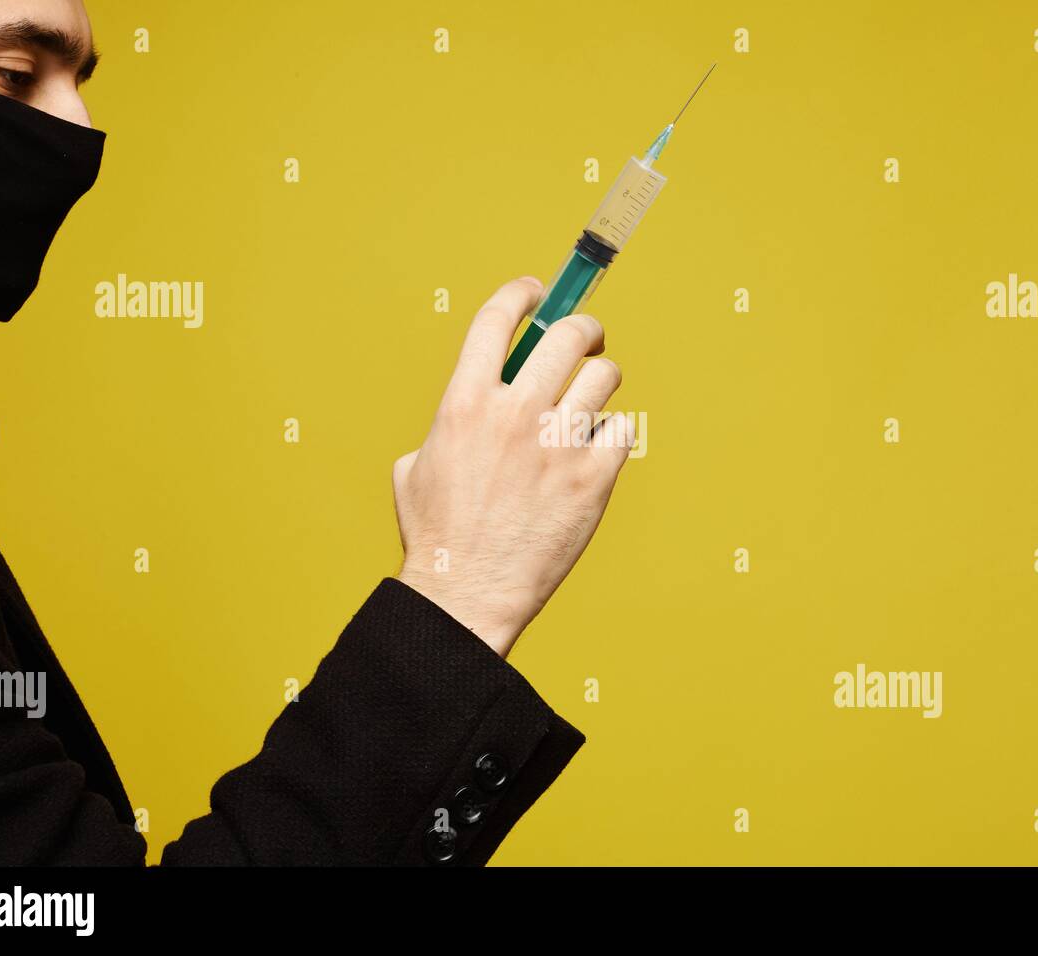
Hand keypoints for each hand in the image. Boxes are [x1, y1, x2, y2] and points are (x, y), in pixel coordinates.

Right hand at [393, 276, 634, 657]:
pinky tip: (598, 450)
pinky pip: (623, 429)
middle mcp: (513, 414)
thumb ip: (446, 423)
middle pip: (566, 334)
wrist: (466, 593)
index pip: (497, 320)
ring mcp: (556, 446)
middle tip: (587, 340)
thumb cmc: (436, 535)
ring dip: (602, 377)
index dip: (522, 294)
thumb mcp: (414, 466)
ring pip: (603, 376)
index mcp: (464, 403)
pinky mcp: (592, 480)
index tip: (537, 292)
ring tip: (596, 393)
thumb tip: (472, 404)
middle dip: (584, 327)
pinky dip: (614, 434)